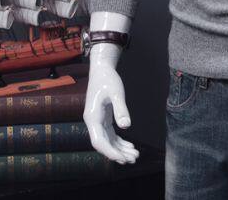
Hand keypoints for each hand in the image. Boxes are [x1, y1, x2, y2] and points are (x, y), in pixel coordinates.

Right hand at [83, 42, 138, 164]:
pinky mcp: (103, 118)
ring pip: (107, 141)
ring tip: (135, 155)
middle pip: (103, 144)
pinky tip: (130, 146)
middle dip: (118, 153)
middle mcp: (92, 122)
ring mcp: (97, 121)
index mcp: (92, 117)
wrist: (101, 69)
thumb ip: (120, 109)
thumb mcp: (116, 92)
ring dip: (120, 149)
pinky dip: (119, 141)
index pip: (99, 141)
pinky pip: (110, 134)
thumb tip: (126, 126)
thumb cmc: (108, 79)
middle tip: (134, 159)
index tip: (124, 158)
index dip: (111, 152)